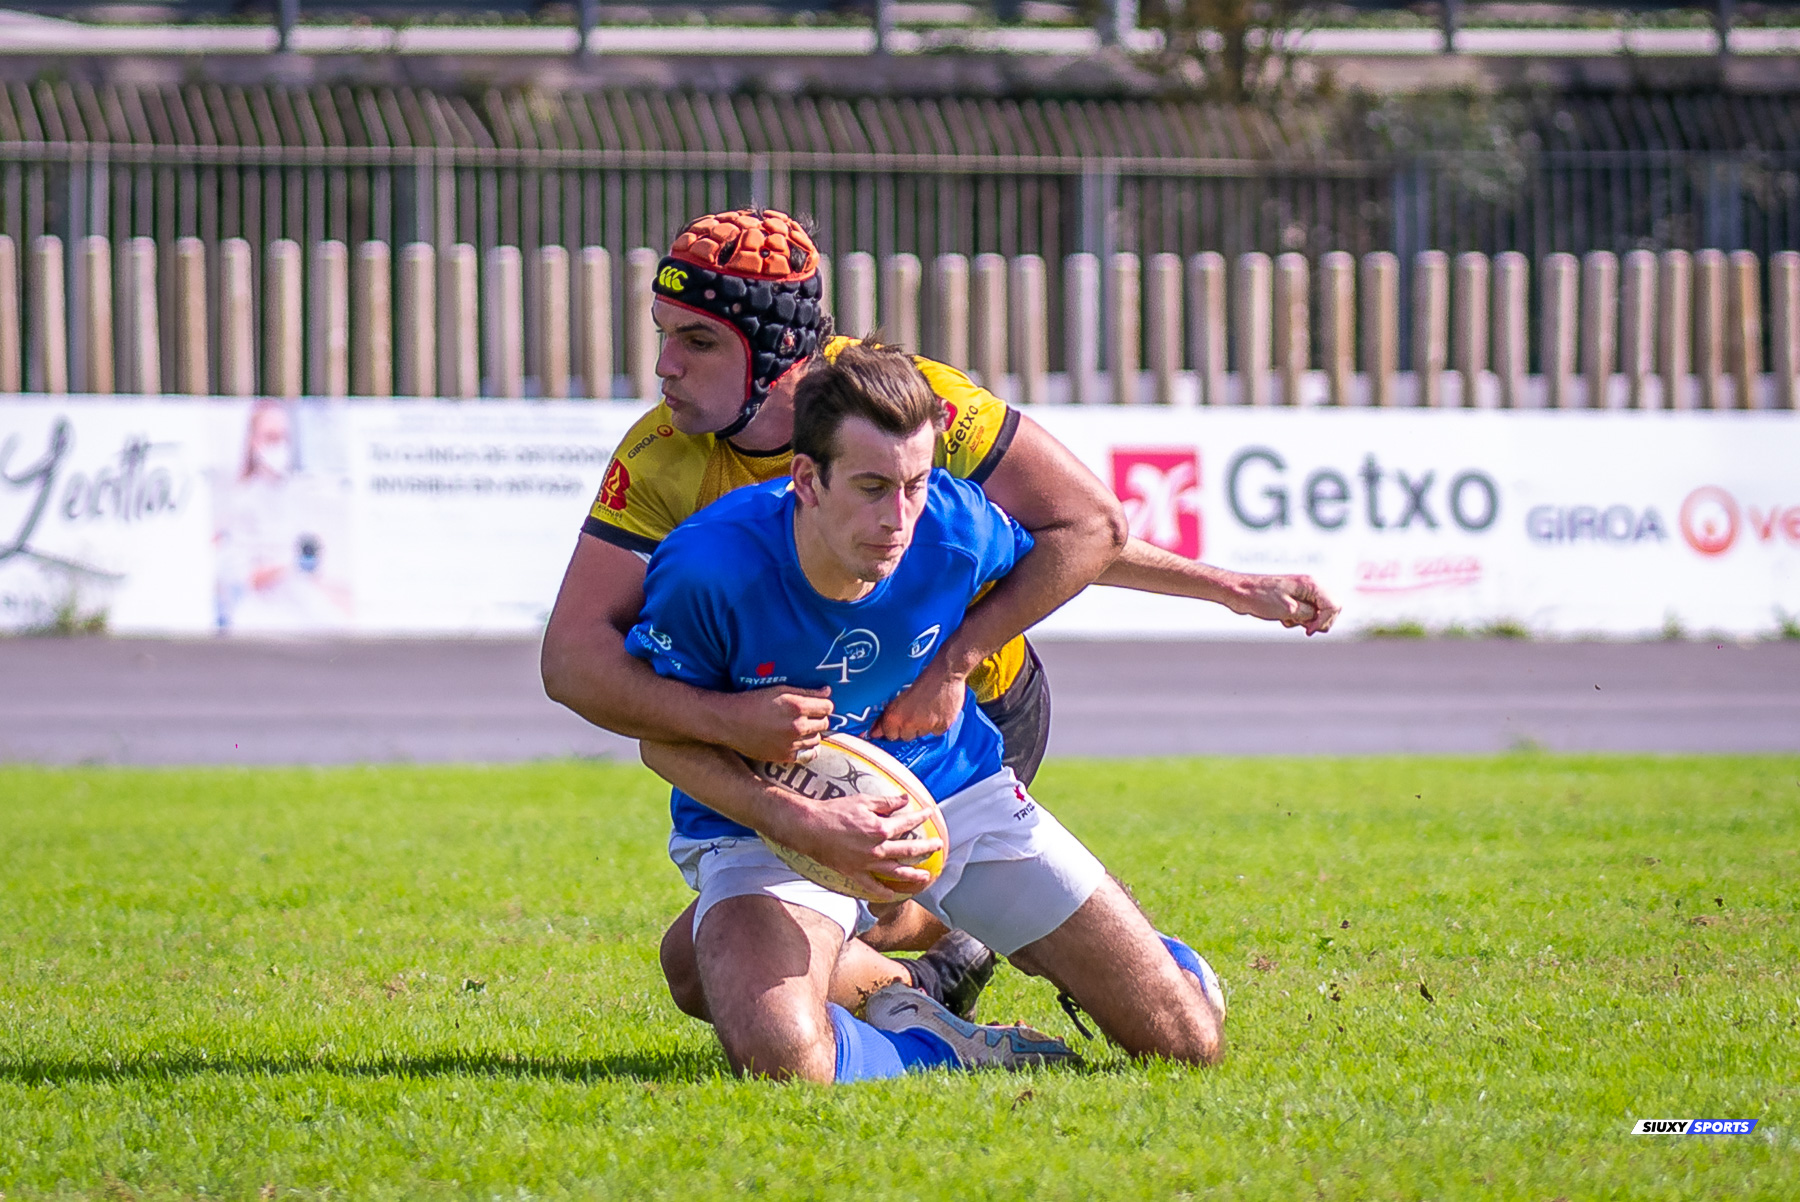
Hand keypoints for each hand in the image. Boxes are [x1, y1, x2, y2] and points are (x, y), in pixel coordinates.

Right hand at [717, 686, 834, 762]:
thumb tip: (828, 692)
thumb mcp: (779, 689)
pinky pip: (808, 755)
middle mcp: (797, 726)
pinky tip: (798, 742)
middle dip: (818, 718)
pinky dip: (806, 749)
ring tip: (799, 728)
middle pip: (824, 723)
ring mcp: (791, 743)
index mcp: (797, 706)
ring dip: (812, 733)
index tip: (817, 704)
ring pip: (817, 739)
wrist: (730, 722)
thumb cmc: (753, 701)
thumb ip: (806, 691)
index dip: (823, 704)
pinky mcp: (784, 756)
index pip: (827, 707)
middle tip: (807, 716)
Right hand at [768, 790, 943, 902]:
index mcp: (880, 829)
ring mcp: (867, 864)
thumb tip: (905, 799)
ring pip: (896, 873)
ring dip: (913, 875)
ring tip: (926, 877)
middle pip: (908, 850)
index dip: (920, 817)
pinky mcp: (855, 873)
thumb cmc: (834, 812)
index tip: (930, 813)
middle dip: (926, 848)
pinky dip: (884, 893)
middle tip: (938, 847)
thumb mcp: (862, 801)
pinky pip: (873, 887)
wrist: (810, 828)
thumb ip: (886, 802)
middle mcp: (877, 849)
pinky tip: (893, 894)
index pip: (907, 823)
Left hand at [868, 656, 967, 741]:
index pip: (889, 736)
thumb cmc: (921, 680)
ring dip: (922, 727)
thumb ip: (885, 717)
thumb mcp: (898, 697)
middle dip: (907, 729)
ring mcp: (926, 727)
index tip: (896, 724)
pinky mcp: (942, 727)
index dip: (893, 729)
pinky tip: (937, 712)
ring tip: (926, 710)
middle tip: (913, 714)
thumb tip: (874, 733)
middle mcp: (909, 724)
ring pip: (921, 734)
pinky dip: (936, 726)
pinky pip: (935, 733)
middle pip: (905, 737)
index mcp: (894, 717)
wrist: (944, 673)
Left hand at [1236, 573, 1340, 635]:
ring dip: (1306, 622)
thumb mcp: (1289, 610)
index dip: (1325, 621)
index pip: (1335, 605)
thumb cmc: (1260, 598)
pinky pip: (1305, 613)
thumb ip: (1310, 615)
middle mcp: (1310, 586)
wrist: (1238, 593)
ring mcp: (1302, 592)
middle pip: (1331, 608)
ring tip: (1288, 620)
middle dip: (1319, 622)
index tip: (1308, 630)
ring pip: (1318, 613)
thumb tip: (1320, 620)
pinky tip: (1282, 619)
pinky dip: (1297, 620)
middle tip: (1303, 628)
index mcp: (1311, 584)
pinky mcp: (1293, 599)